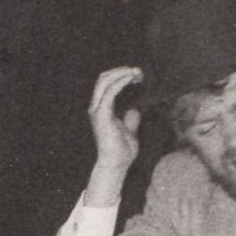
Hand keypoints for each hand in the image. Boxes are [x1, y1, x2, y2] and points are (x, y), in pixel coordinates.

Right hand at [83, 66, 143, 199]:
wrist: (116, 164)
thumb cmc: (121, 150)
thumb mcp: (129, 130)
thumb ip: (130, 119)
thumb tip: (135, 110)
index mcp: (101, 109)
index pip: (106, 84)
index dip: (120, 76)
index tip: (137, 76)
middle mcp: (96, 107)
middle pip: (103, 79)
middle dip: (121, 71)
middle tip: (138, 71)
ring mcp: (97, 110)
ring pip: (105, 81)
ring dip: (122, 73)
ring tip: (136, 72)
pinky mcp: (102, 114)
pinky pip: (110, 92)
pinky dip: (121, 82)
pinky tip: (131, 79)